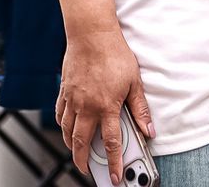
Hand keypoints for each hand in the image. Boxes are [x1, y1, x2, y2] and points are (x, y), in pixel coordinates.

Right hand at [56, 26, 151, 182]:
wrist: (92, 36)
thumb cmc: (116, 56)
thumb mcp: (135, 82)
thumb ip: (140, 109)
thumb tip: (149, 129)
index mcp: (107, 106)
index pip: (112, 141)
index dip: (113, 162)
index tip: (114, 176)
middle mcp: (87, 107)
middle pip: (82, 142)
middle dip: (84, 160)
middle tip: (87, 170)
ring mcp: (72, 100)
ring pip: (68, 131)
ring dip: (72, 145)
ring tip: (78, 153)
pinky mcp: (64, 92)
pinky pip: (60, 115)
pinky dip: (63, 126)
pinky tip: (67, 129)